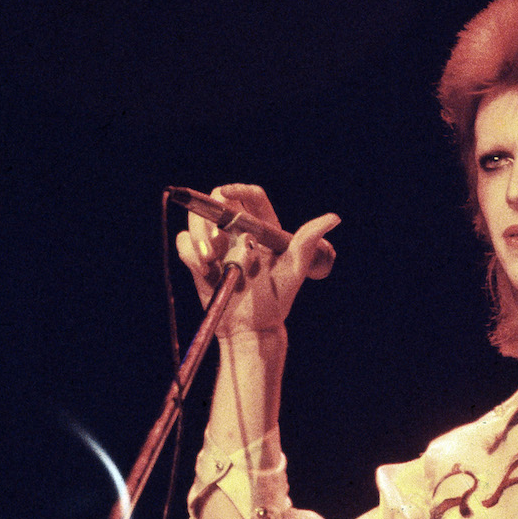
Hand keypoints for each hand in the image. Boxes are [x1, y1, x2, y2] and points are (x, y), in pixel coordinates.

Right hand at [174, 183, 339, 336]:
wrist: (251, 328)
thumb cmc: (276, 300)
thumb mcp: (293, 269)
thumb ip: (308, 240)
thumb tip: (333, 217)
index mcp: (263, 228)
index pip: (251, 197)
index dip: (237, 190)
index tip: (224, 194)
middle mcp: (238, 232)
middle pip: (217, 203)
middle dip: (211, 214)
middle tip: (216, 238)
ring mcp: (217, 244)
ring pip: (198, 221)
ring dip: (199, 235)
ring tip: (211, 260)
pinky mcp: (199, 259)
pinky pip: (184, 243)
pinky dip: (189, 252)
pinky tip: (204, 269)